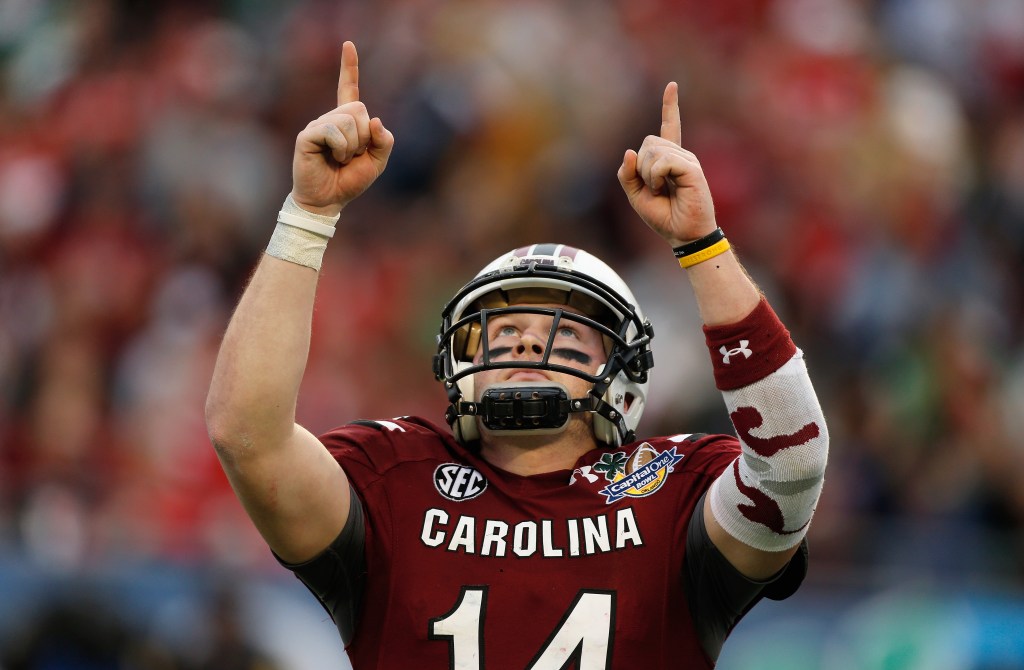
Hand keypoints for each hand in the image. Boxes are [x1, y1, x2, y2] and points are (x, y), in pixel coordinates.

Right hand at [290, 41, 394, 215]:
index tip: (348, 45)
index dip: (349, 68)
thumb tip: (376, 120)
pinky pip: (333, 132)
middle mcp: (331, 119)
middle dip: (364, 136)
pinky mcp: (308, 136)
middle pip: (359, 109)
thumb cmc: (349, 181)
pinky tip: (333, 159)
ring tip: (341, 159)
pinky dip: (341, 149)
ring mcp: (318, 125)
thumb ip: (384, 141)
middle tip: (353, 155)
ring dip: (352, 146)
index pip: (349, 89)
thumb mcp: (377, 162)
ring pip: (348, 121)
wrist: (328, 200)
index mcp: (347, 122)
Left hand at [617, 82, 716, 245]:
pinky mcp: (692, 168)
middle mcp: (680, 155)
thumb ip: (627, 175)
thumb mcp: (636, 196)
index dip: (670, 107)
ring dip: (648, 175)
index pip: (669, 127)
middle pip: (647, 143)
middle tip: (654, 188)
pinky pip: (662, 162)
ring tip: (661, 191)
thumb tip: (629, 152)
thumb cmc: (664, 216)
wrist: (684, 235)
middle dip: (640, 167)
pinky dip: (656, 177)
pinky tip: (664, 189)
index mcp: (669, 159)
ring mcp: (687, 160)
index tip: (672, 85)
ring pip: (652, 152)